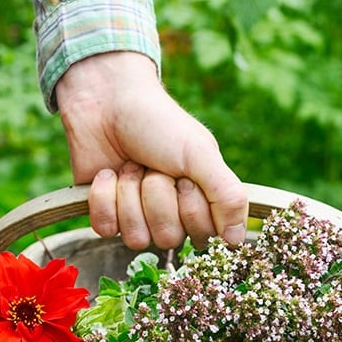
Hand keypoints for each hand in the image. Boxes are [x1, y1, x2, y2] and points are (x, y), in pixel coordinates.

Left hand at [53, 51, 247, 249]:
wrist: (104, 100)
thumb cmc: (158, 122)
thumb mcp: (200, 154)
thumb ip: (228, 197)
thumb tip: (237, 241)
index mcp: (200, 201)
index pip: (204, 234)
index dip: (191, 206)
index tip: (184, 175)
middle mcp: (171, 214)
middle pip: (169, 237)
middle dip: (157, 195)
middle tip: (154, 166)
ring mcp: (137, 217)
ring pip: (137, 238)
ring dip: (130, 194)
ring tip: (131, 165)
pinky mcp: (106, 216)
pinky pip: (106, 229)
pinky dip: (104, 197)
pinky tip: (107, 174)